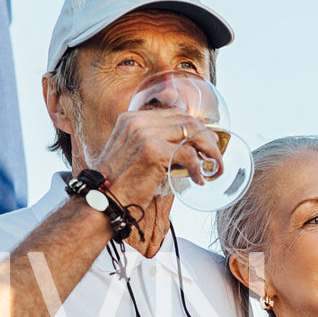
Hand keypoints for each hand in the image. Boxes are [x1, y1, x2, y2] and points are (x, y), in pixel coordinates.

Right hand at [82, 107, 224, 207]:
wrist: (102, 203)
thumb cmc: (118, 186)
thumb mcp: (130, 155)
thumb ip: (151, 144)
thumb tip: (184, 148)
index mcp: (131, 119)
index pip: (173, 114)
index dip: (194, 126)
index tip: (207, 139)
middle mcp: (137, 122)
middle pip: (185, 120)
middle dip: (206, 137)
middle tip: (216, 155)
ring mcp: (145, 135)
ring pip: (191, 134)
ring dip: (209, 151)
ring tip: (214, 167)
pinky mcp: (153, 152)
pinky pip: (188, 155)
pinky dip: (198, 168)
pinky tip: (199, 179)